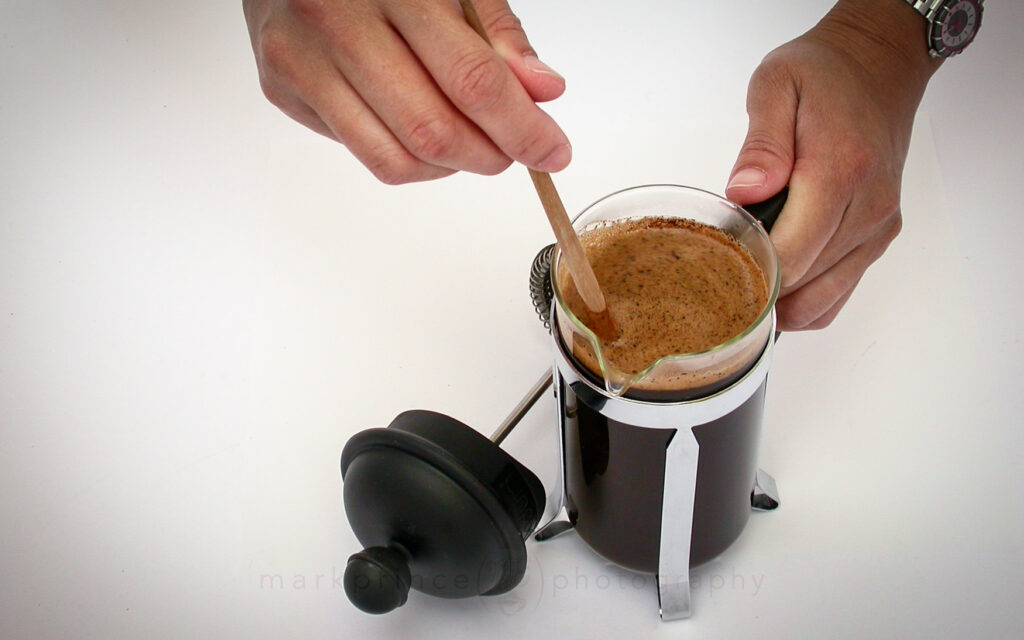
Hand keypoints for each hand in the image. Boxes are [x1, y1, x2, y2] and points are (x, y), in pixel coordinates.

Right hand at [242, 0, 570, 183]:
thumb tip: (542, 92)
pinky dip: (409, 158)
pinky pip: (363, 154)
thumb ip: (497, 34)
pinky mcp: (283, 91)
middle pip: (433, 131)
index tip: (552, 150)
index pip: (472, 80)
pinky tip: (420, 130)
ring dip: (450, 168)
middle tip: (513, 151)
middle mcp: (337, 23)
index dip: (521, 128)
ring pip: (397, 159)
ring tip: (470, 142)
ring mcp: (303, 61)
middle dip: (489, 155)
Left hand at [725, 0, 941, 330]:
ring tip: (745, 274)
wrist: (879, 64)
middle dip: (756, 286)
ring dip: (780, 300)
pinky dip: (805, 299)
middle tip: (719, 267)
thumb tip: (745, 193)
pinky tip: (776, 280)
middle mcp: (867, 208)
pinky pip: (839, 294)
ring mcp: (877, 228)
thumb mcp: (777, 85)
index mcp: (839, 171)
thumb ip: (762, 144)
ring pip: (822, 303)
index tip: (716, 260)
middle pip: (803, 286)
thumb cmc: (826, 73)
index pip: (791, 255)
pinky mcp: (879, 237)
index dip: (748, 270)